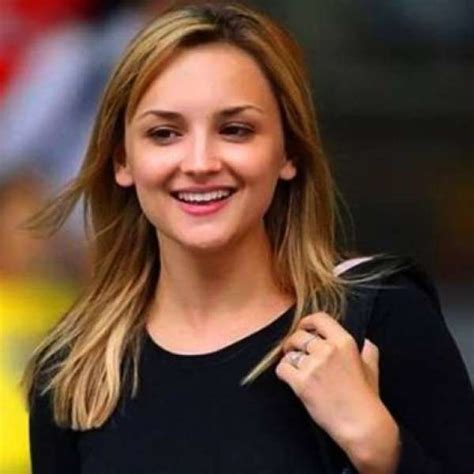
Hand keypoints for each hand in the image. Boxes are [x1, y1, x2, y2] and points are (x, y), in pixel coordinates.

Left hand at [275, 312, 398, 470]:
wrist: (362, 426)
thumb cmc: (367, 398)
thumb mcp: (371, 368)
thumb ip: (368, 350)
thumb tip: (366, 341)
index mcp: (345, 341)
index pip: (319, 318)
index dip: (307, 322)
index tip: (303, 328)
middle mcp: (328, 349)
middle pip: (299, 335)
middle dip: (293, 342)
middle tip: (293, 350)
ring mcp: (314, 366)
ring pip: (290, 352)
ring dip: (289, 359)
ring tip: (294, 367)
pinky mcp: (302, 383)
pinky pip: (282, 368)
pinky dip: (283, 372)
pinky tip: (290, 377)